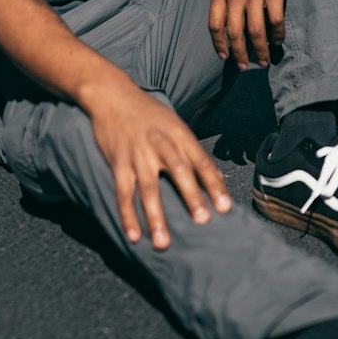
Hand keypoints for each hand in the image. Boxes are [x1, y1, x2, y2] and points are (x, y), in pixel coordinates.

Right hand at [88, 82, 231, 249]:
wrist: (112, 95)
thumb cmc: (149, 113)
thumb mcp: (175, 124)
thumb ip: (192, 151)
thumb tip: (216, 179)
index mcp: (178, 134)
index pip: (201, 161)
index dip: (214, 184)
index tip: (225, 208)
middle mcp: (160, 143)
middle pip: (179, 172)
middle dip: (192, 197)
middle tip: (203, 220)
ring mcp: (138, 154)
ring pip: (148, 189)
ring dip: (156, 217)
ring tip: (163, 243)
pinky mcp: (118, 162)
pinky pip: (123, 193)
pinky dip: (128, 215)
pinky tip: (134, 236)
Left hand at [208, 0, 288, 70]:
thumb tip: (225, 21)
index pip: (215, 25)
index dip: (219, 44)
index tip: (224, 56)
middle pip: (236, 33)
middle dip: (239, 54)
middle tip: (244, 67)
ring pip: (256, 31)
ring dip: (260, 50)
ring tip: (264, 60)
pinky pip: (275, 19)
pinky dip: (277, 34)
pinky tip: (278, 40)